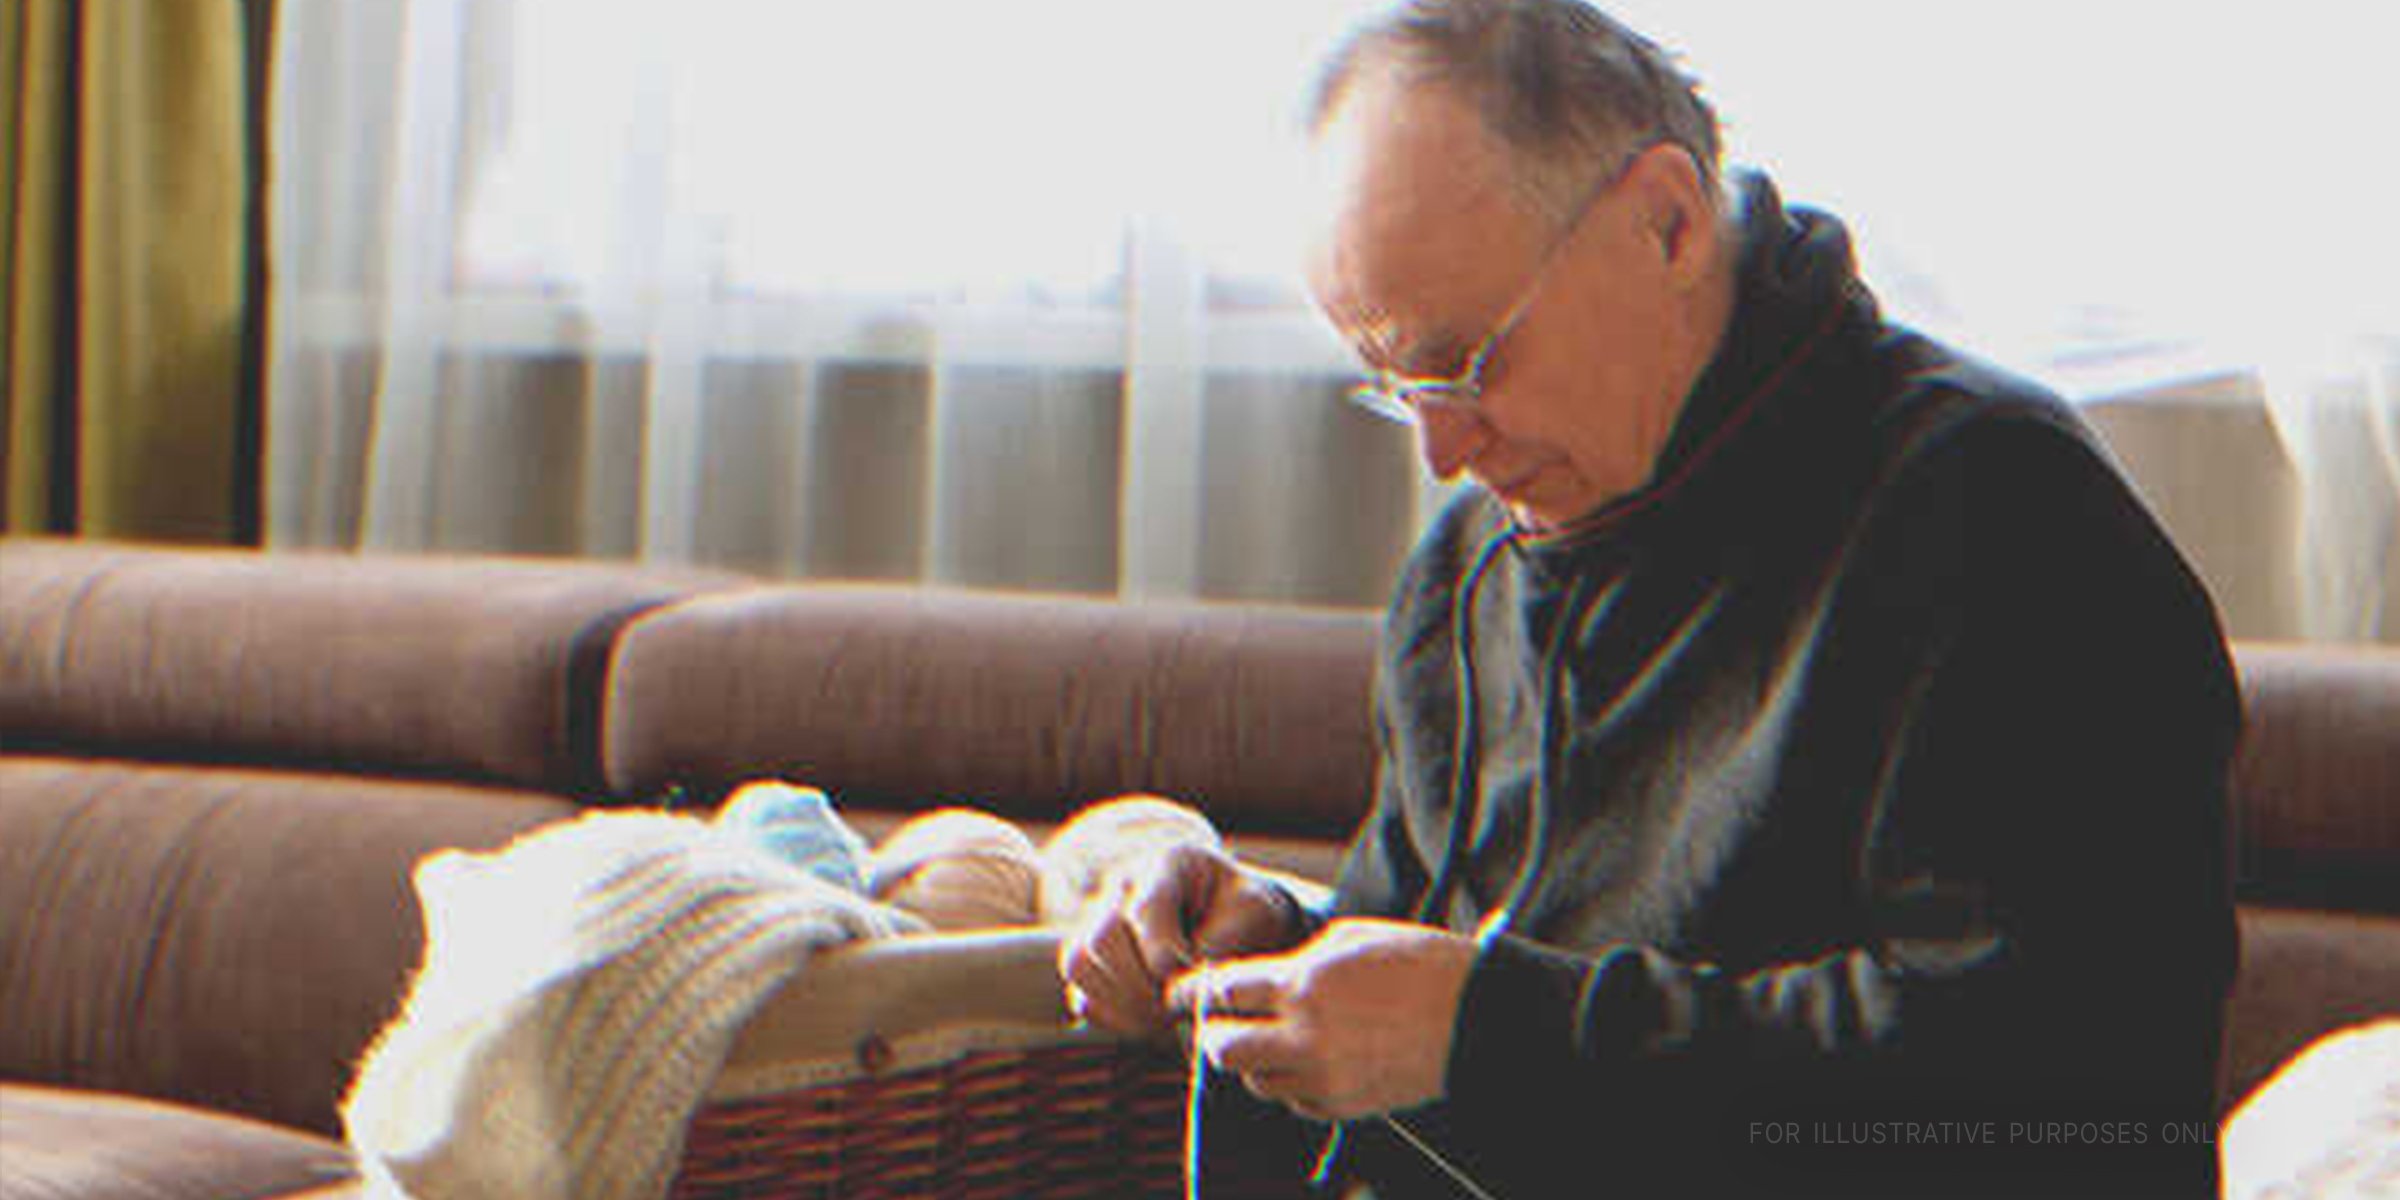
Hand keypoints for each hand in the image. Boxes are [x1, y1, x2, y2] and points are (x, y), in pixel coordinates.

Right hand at [1058, 844, 1307, 1035]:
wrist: (1235, 918)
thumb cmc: (1245, 912)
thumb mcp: (1255, 913)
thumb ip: (1224, 942)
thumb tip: (1180, 988)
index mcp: (1168, 863)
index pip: (1144, 906)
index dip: (1163, 951)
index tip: (1190, 976)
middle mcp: (1123, 886)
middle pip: (1103, 938)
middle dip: (1143, 984)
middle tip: (1179, 1006)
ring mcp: (1099, 921)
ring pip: (1080, 965)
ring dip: (1124, 1005)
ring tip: (1165, 1019)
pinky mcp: (1093, 962)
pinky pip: (1082, 995)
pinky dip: (1114, 1019)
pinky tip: (1150, 1024)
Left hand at [1166, 918, 1478, 1120]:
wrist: (1476, 1016)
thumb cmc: (1417, 964)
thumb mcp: (1348, 939)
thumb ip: (1295, 962)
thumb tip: (1258, 979)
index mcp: (1302, 984)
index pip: (1221, 992)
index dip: (1194, 991)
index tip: (1180, 994)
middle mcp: (1304, 1036)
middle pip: (1221, 1048)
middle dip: (1215, 1034)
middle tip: (1224, 1022)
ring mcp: (1323, 1077)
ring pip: (1254, 1081)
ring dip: (1254, 1061)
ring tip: (1276, 1039)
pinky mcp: (1343, 1106)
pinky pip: (1292, 1103)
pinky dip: (1291, 1085)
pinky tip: (1311, 1061)